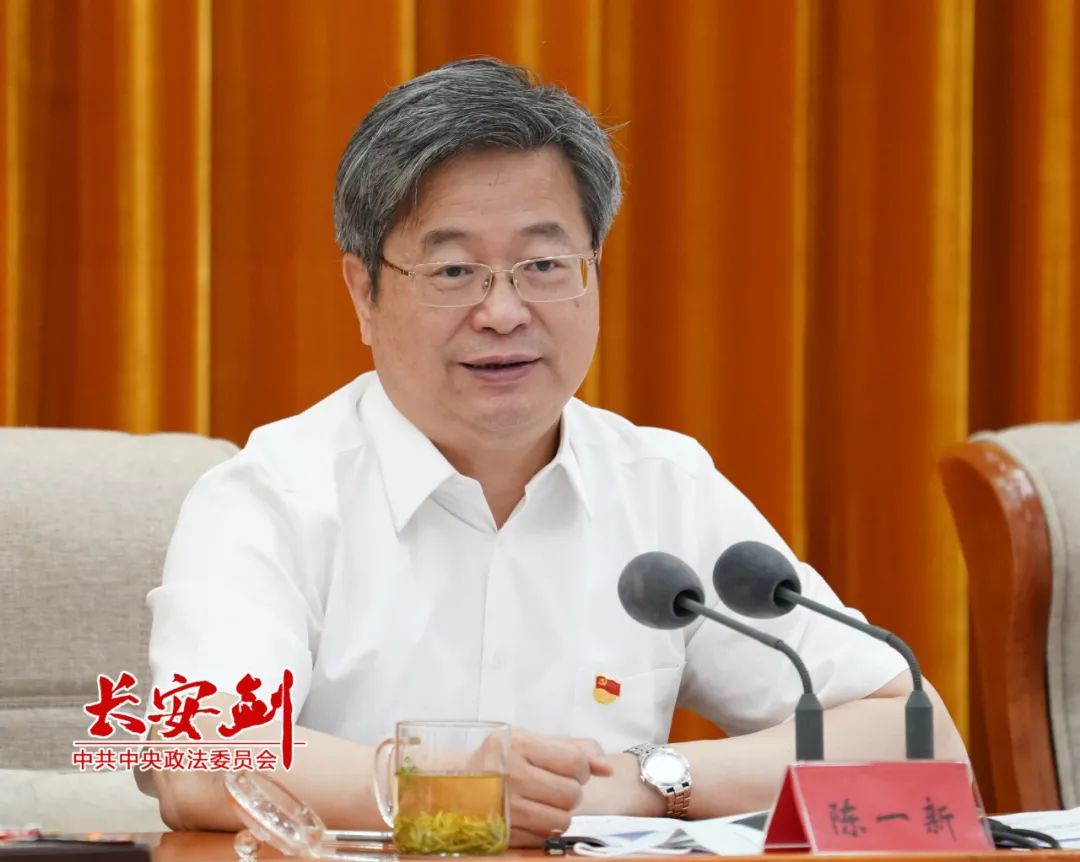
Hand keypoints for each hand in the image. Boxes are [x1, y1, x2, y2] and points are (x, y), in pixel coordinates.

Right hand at [505, 729, 612, 846]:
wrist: (456, 780)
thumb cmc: (502, 757)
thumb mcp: (532, 741)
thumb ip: (573, 750)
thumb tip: (607, 769)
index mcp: (521, 746)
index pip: (576, 763)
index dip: (581, 768)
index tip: (571, 769)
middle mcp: (513, 776)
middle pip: (572, 794)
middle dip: (571, 791)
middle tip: (556, 786)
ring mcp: (506, 807)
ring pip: (562, 820)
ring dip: (560, 812)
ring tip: (545, 801)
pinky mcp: (503, 831)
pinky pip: (544, 837)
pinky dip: (545, 828)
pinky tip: (533, 814)